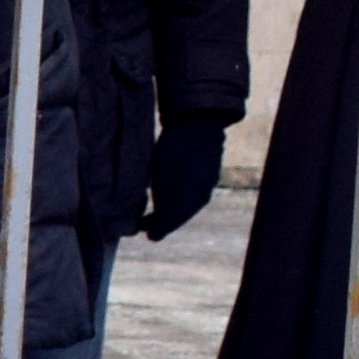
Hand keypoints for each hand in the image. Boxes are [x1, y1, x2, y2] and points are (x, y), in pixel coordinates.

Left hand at [139, 109, 229, 239]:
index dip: (161, 228)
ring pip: (188, 208)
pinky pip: (194, 198)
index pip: (174, 218)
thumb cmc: (175, 144)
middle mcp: (203, 193)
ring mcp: (208, 186)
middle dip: (166, 224)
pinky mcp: (209, 179)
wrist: (200, 121)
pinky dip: (181, 204)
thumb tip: (158, 216)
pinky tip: (169, 204)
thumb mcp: (161, 170)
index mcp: (191, 192)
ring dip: (173, 214)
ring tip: (155, 219)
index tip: (150, 237)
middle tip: (149, 231)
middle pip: (182, 215)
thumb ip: (161, 195)